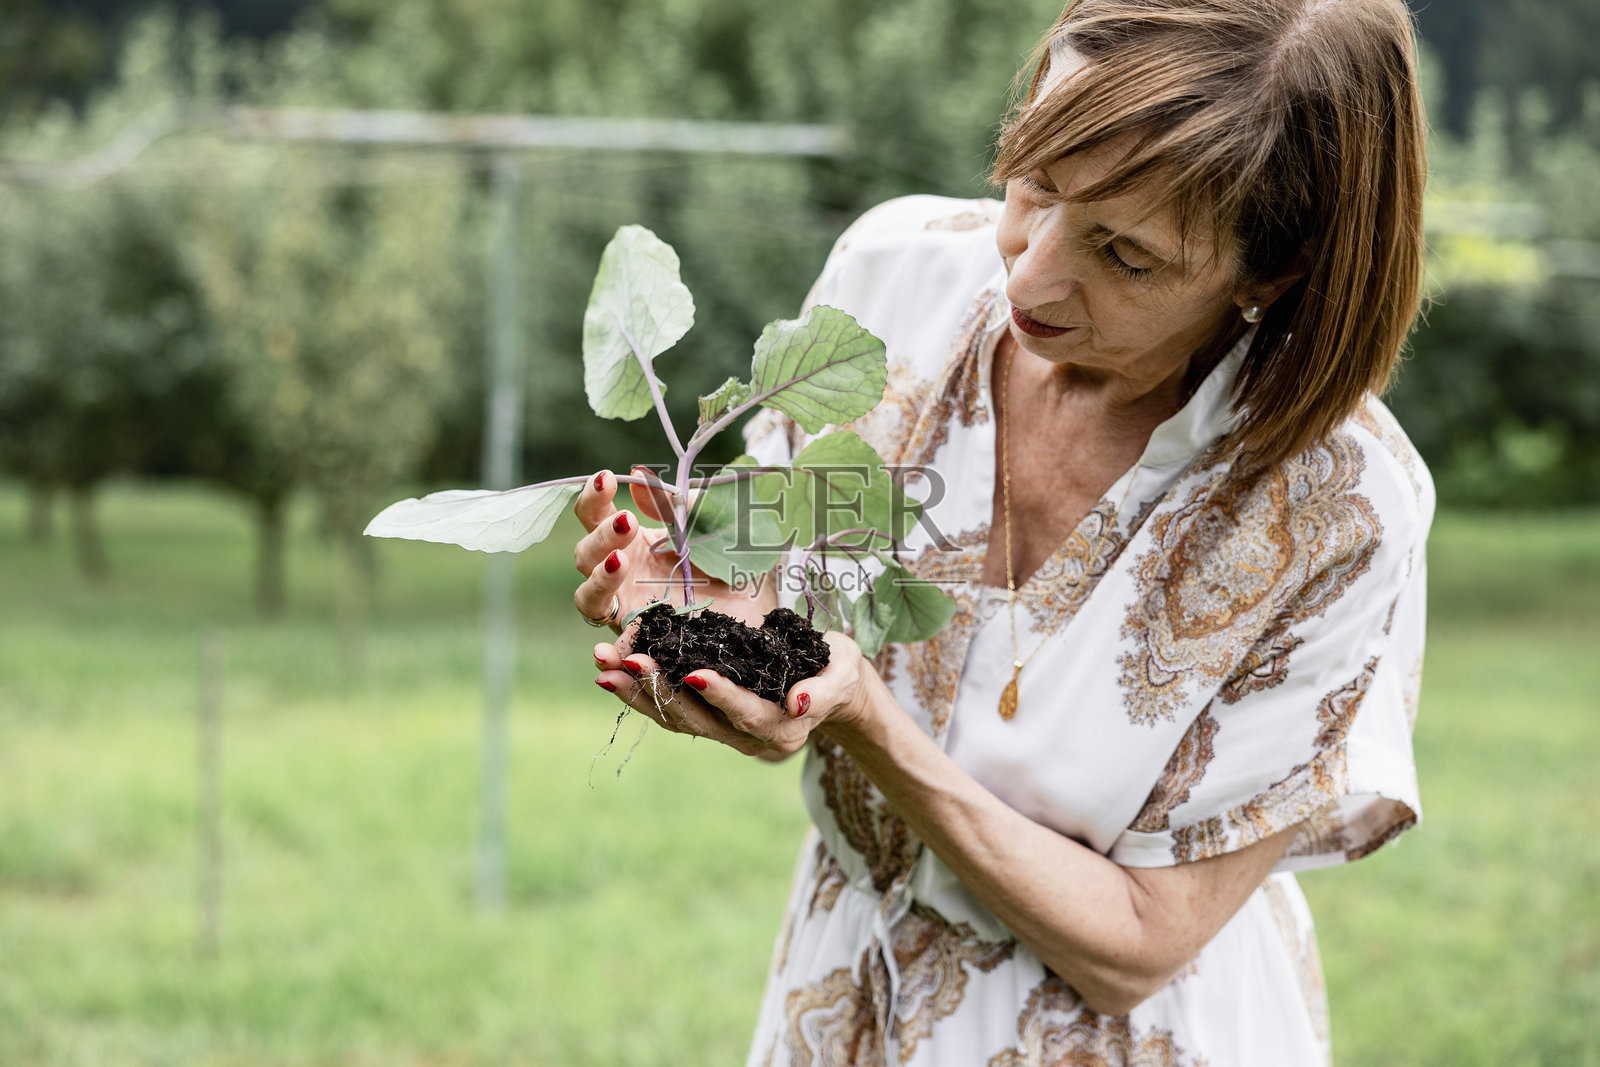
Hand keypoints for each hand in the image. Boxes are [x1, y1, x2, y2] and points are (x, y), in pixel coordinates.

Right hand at [572, 468, 774, 631]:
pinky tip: (607, 647)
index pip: (594, 515)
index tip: (607, 478)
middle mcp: (621, 574)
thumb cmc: (734, 558)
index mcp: (631, 540)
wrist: (766, 607)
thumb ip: (677, 503)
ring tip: (621, 560)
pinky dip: (607, 649)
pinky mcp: (644, 641)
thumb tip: (637, 473)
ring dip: (598, 578)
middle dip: (601, 535)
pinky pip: (615, 649)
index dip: (592, 496)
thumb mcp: (712, 520)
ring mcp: (629, 609)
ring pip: (588, 597)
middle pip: (584, 555)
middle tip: (629, 521)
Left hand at [590, 631, 867, 761]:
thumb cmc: (836, 670)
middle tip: (628, 661)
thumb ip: (822, 691)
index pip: (748, 714)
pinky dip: (642, 694)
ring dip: (639, 694)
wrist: (827, 686)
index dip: (722, 695)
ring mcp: (726, 735)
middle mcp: (749, 741)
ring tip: (605, 667)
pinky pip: (671, 713)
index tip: (693, 673)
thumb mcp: (842, 673)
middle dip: (661, 690)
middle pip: (700, 721)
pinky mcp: (709, 722)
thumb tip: (796, 704)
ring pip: (677, 720)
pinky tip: (613, 673)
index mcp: (783, 730)